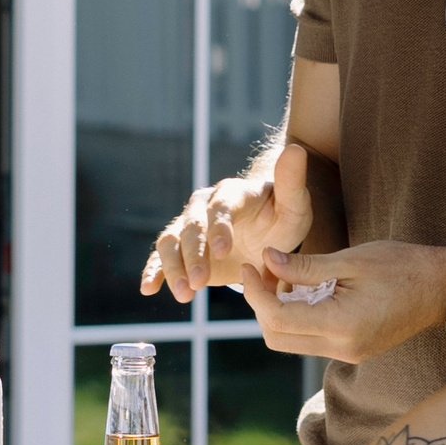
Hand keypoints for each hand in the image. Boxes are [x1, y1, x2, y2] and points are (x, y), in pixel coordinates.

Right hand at [140, 143, 316, 301]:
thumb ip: (293, 182)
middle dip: (194, 255)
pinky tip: (149, 289)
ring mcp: (189, 226)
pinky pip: (160, 258)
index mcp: (233, 193)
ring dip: (174, 268)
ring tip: (184, 294)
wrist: (266, 233)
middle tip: (200, 282)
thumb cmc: (283, 217)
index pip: (221, 207)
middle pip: (191, 227)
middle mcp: (204, 205)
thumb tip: (296, 150)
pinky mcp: (181, 249)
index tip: (222, 251)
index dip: (218, 227)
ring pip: (171, 242)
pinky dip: (153, 272)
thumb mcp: (295, 205)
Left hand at [240, 238, 445, 363]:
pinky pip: (310, 340)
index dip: (256, 293)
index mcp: (341, 325)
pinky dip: (298, 317)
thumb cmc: (403, 266)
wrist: (443, 287)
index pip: (277, 318)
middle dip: (261, 305)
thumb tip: (267, 259)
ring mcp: (348, 353)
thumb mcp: (351, 259)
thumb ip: (305, 266)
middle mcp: (341, 348)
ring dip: (278, 312)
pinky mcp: (353, 350)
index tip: (252, 265)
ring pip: (290, 342)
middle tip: (265, 270)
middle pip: (277, 337)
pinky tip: (306, 290)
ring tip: (284, 277)